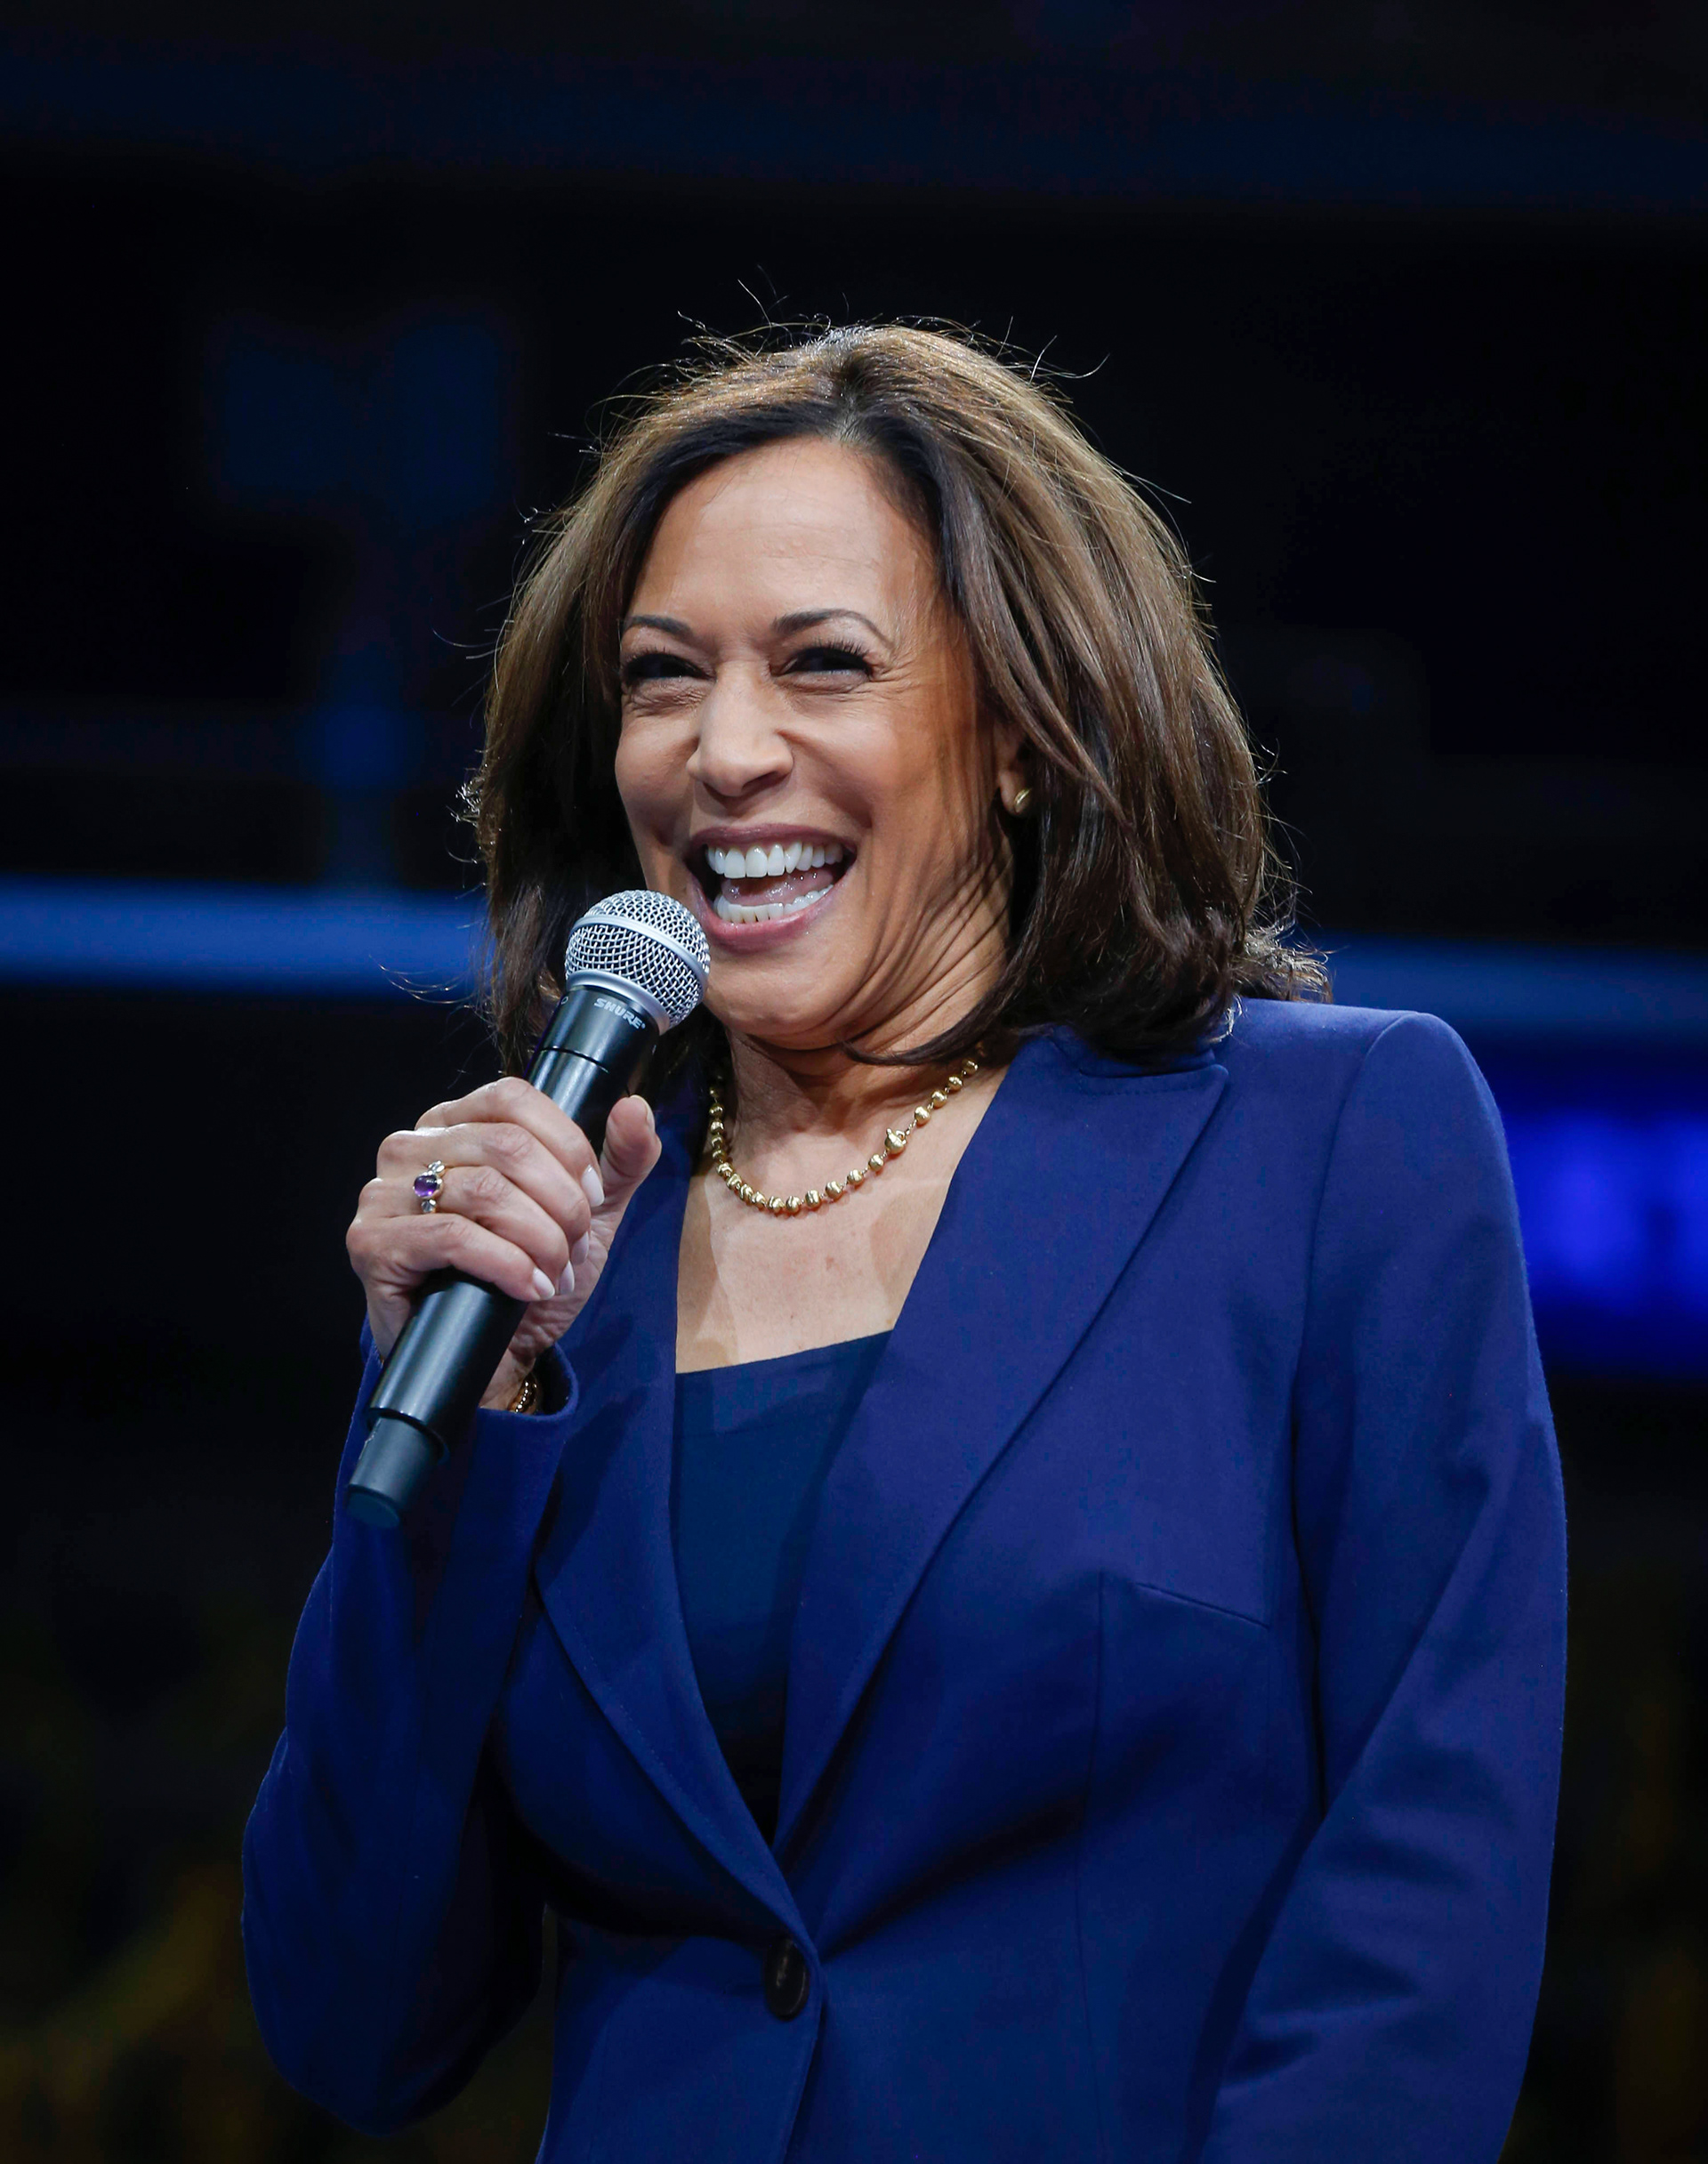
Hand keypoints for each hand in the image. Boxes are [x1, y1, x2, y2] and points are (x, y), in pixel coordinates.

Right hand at [346, 1077, 661, 1408]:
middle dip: (561, 1204)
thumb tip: (633, 1106)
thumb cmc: (532, 1276)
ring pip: (484, 1190)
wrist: (496, 1357)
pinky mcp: (372, 1244)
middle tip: (576, 1249)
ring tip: (554, 1273)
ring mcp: (383, 1194)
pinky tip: (530, 1288)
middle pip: (506, 1146)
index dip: (567, 1146)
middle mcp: (409, 1148)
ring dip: (540, 1239)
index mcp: (454, 1124)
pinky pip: (451, 1237)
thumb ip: (621, 1160)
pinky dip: (507, 1264)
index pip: (513, 1099)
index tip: (594, 1198)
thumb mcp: (592, 1216)